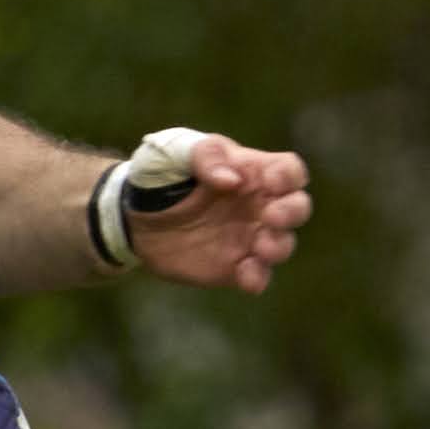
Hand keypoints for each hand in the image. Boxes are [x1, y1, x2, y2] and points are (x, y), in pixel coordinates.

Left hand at [129, 136, 312, 292]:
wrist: (131, 213)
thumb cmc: (161, 172)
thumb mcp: (177, 150)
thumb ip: (206, 156)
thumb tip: (233, 180)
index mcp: (251, 171)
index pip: (289, 171)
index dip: (288, 177)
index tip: (268, 181)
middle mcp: (257, 205)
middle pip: (297, 208)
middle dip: (293, 212)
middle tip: (271, 216)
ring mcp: (247, 237)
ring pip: (283, 244)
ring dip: (279, 247)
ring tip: (260, 247)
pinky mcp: (232, 266)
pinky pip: (257, 276)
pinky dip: (258, 278)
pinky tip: (245, 275)